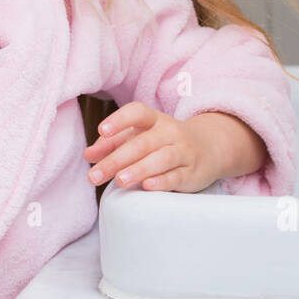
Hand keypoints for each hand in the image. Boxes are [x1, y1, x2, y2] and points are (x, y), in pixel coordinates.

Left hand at [83, 101, 214, 192]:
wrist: (209, 148)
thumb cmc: (164, 143)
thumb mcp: (140, 136)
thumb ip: (113, 144)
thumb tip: (89, 155)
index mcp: (154, 120)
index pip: (137, 112)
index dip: (119, 120)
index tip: (102, 130)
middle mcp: (169, 133)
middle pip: (142, 143)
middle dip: (116, 159)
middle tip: (94, 175)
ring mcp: (183, 152)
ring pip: (162, 158)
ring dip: (139, 169)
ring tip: (120, 180)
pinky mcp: (192, 173)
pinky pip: (177, 176)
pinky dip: (162, 181)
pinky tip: (147, 186)